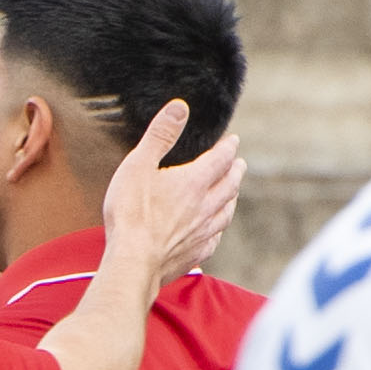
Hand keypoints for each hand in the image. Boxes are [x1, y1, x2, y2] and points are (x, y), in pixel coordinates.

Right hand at [97, 97, 246, 291]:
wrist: (133, 261)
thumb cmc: (131, 213)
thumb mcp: (139, 164)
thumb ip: (160, 135)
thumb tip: (180, 107)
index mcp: (193, 182)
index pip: (219, 159)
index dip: (228, 147)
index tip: (233, 141)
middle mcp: (204, 207)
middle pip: (229, 186)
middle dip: (235, 172)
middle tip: (239, 164)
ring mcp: (202, 233)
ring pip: (226, 212)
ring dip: (232, 199)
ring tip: (233, 193)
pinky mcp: (194, 254)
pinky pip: (214, 239)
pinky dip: (218, 229)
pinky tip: (215, 231)